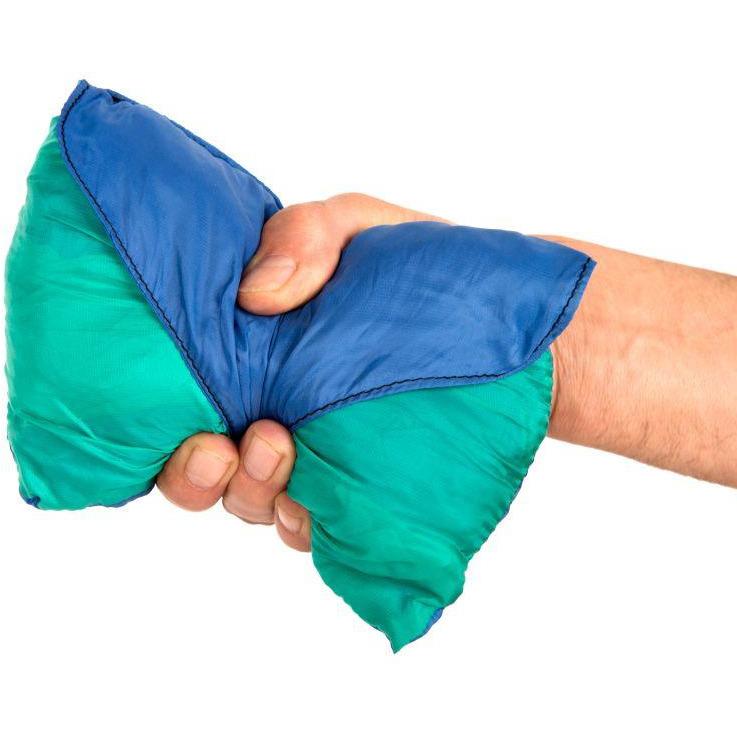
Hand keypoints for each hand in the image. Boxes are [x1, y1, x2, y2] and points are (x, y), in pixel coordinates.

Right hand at [156, 194, 447, 549]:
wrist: (512, 327)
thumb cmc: (428, 271)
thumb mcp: (359, 228)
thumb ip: (305, 237)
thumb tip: (256, 292)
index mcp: (254, 355)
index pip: (185, 401)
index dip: (165, 429)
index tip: (194, 424)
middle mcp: (273, 412)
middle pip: (206, 472)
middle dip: (199, 476)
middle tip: (227, 447)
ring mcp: (317, 456)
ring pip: (256, 503)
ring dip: (255, 494)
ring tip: (282, 452)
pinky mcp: (360, 489)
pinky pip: (317, 528)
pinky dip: (307, 525)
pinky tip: (320, 504)